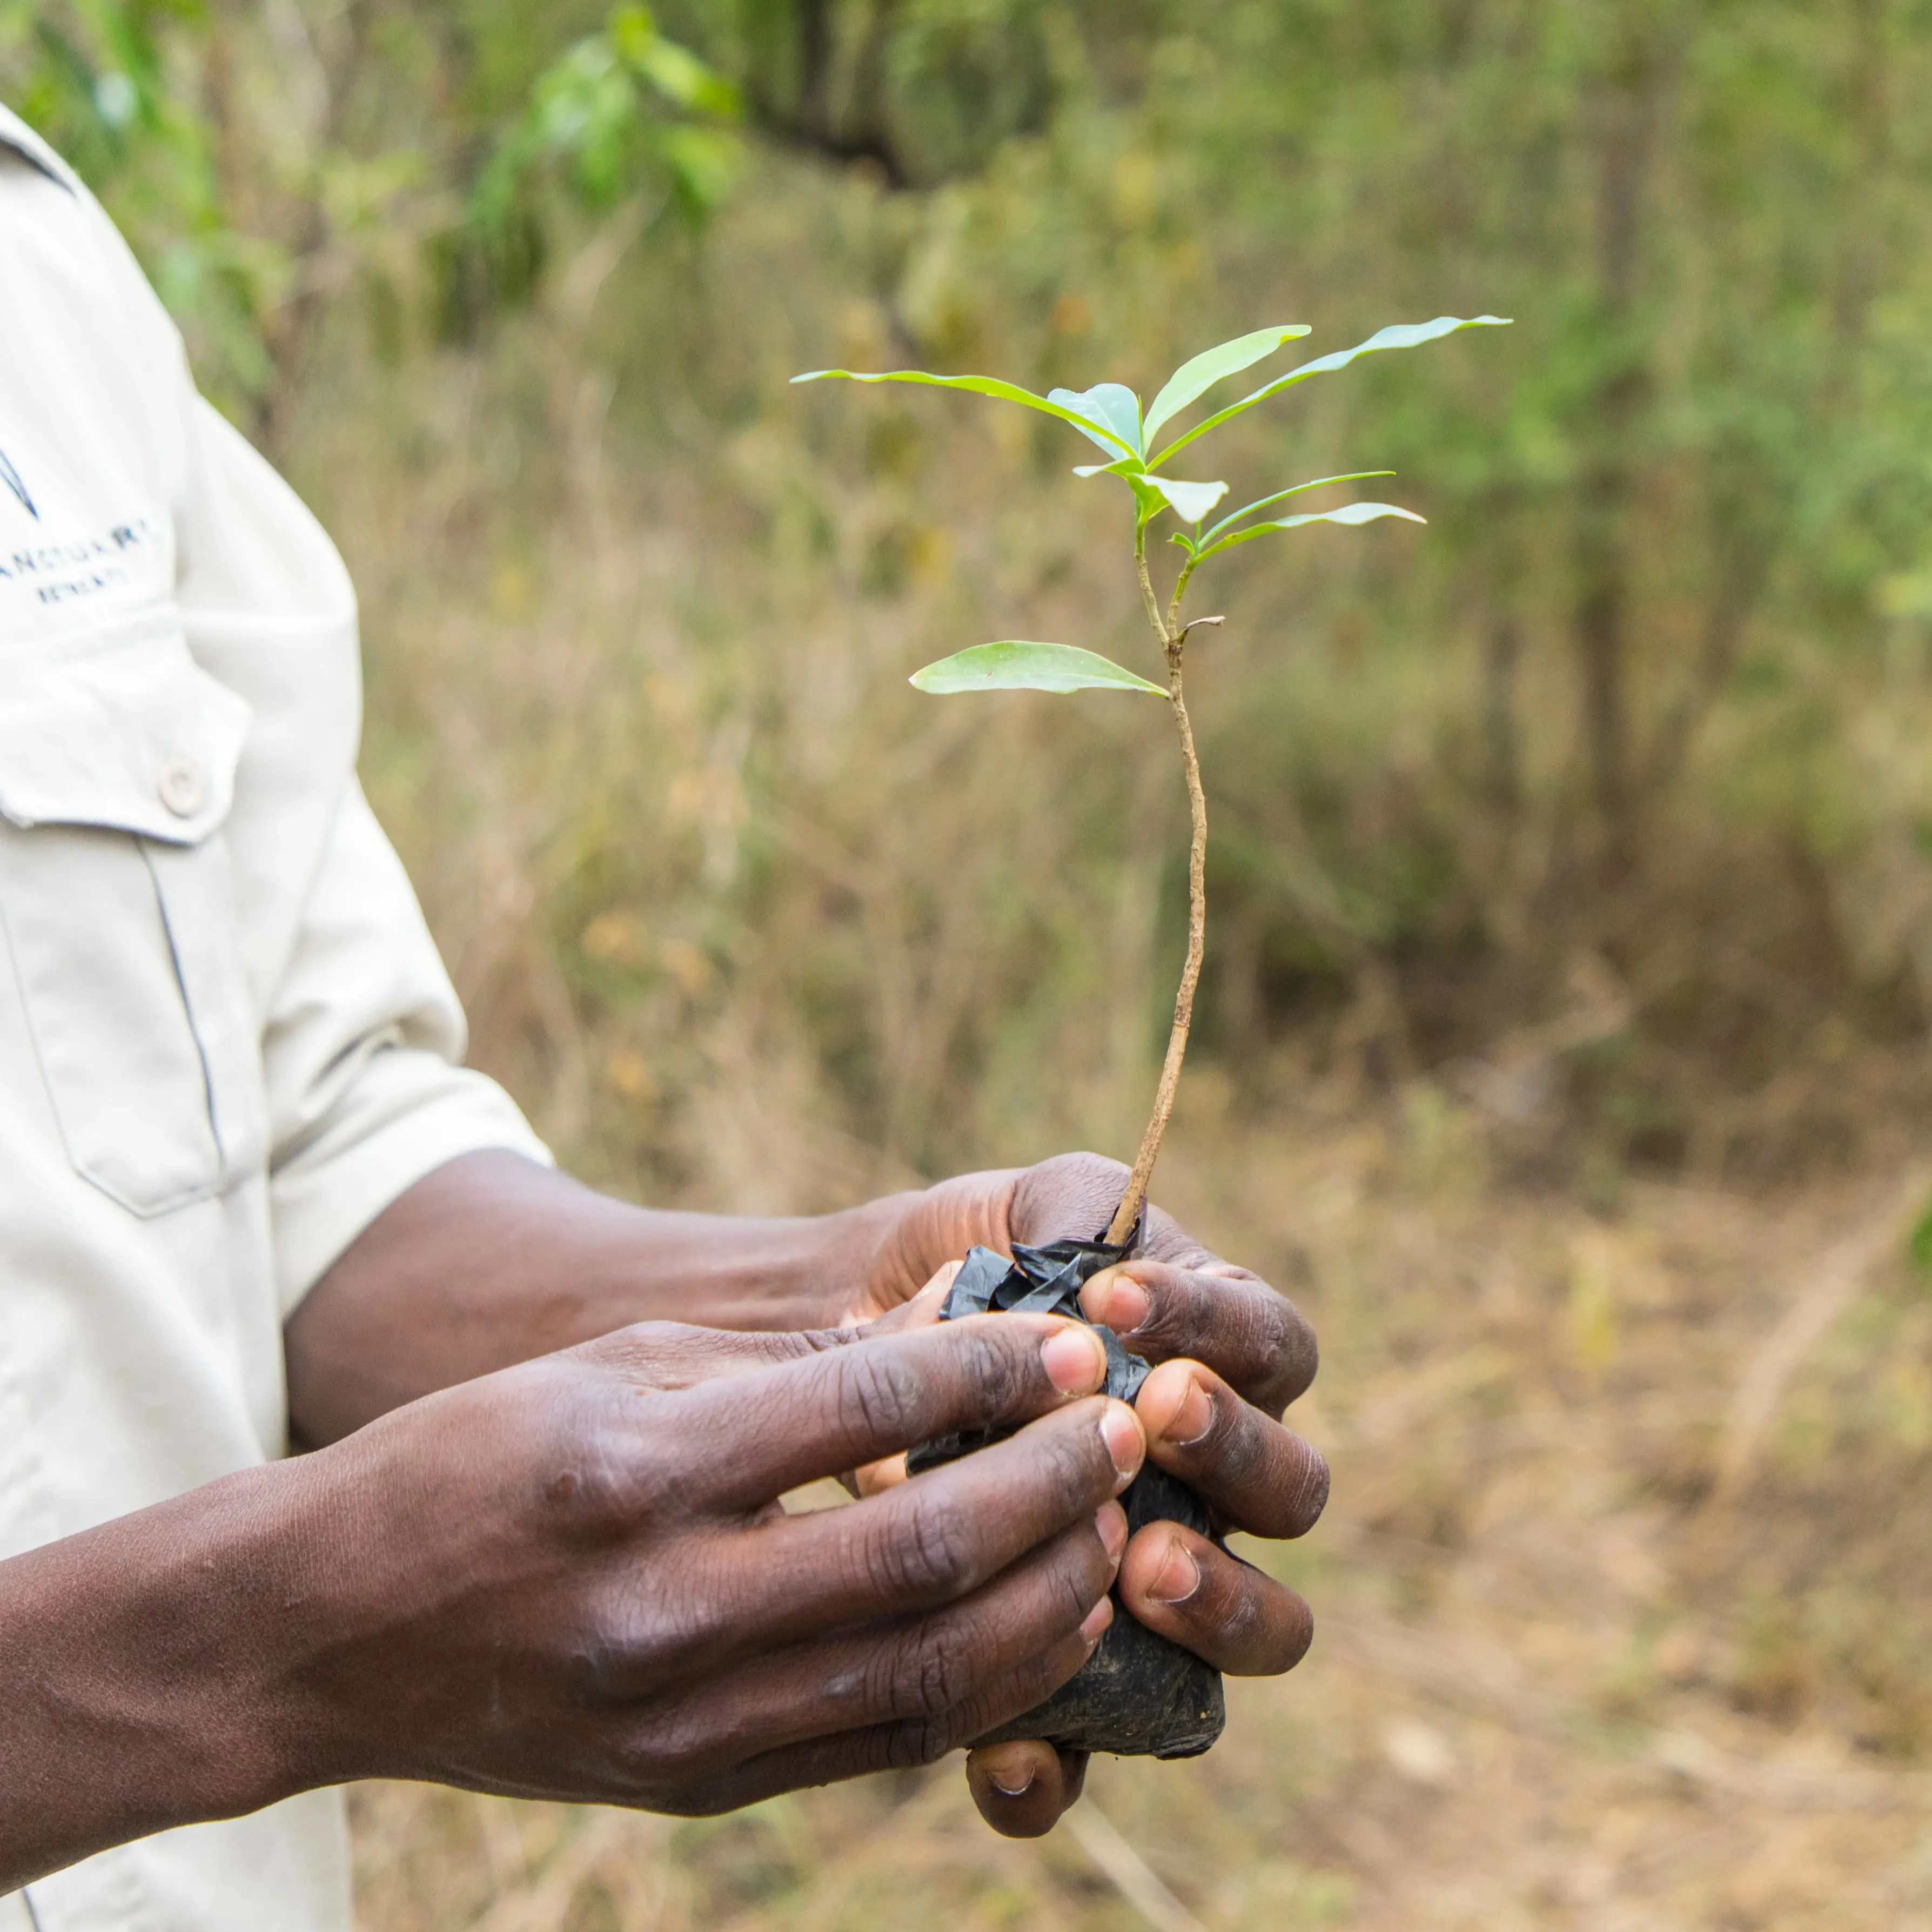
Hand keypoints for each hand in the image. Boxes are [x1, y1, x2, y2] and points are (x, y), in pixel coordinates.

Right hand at [266, 1311, 1149, 1817]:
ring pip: (927, 1668)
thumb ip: (783, 1370)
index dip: (987, 1369)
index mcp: (637, 1468)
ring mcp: (685, 1718)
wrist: (335, 1628)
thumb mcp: (614, 1369)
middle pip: (923, 1552)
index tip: (1068, 1343)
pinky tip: (1043, 1623)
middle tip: (1119, 1430)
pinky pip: (881, 1740)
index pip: (862, 1408)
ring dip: (1046, 1596)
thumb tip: (948, 1344)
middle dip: (1050, 1485)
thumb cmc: (481, 1459)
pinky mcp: (698, 1787)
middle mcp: (666, 1603)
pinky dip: (984, 1683)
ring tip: (1105, 1528)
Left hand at [858, 1152, 1326, 1837]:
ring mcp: (1161, 1580)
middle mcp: (1214, 1481)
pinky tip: (1013, 1753)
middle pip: (1292, 1492)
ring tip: (1140, 1568)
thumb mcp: (1033, 1214)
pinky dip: (1064, 1763)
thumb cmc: (977, 1268)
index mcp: (1222, 1363)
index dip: (1217, 1329)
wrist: (869, 1346)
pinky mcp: (1072, 1669)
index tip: (1114, 1298)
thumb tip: (1103, 1281)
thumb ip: (1084, 1218)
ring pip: (1255, 1628)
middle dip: (1236, 1459)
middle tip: (1156, 1421)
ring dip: (1216, 1605)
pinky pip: (1102, 1745)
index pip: (1273, 1350)